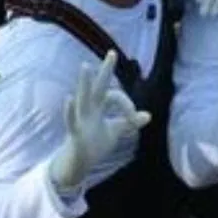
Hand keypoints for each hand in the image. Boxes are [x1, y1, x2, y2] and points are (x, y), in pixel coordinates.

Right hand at [48, 51, 147, 194]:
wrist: (78, 165)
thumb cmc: (94, 143)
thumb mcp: (115, 131)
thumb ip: (129, 122)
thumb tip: (148, 115)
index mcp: (99, 107)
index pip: (115, 96)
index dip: (127, 105)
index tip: (136, 118)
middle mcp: (89, 110)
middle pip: (98, 86)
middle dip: (106, 70)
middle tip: (113, 52)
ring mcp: (81, 120)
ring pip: (83, 98)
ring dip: (83, 83)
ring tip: (85, 66)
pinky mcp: (75, 134)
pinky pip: (71, 121)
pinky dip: (70, 111)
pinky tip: (69, 99)